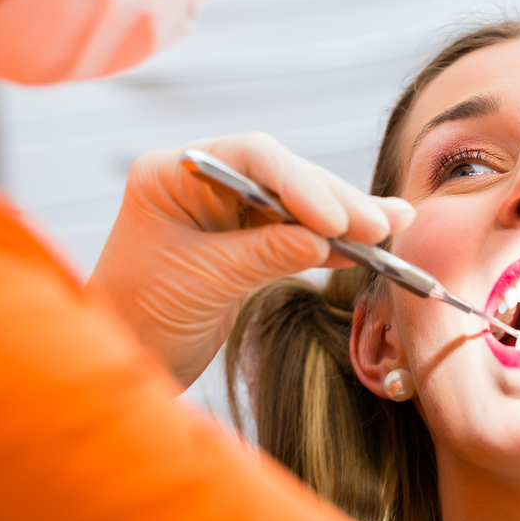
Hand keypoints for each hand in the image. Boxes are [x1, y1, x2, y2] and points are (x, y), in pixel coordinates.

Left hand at [87, 133, 414, 387]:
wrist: (126, 362)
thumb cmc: (137, 318)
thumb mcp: (202, 282)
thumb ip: (262, 254)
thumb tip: (323, 240)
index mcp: (175, 174)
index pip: (250, 158)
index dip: (298, 183)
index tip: (333, 219)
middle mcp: (205, 183)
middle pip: (283, 178)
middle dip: (333, 202)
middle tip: (378, 224)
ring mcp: (230, 213)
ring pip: (299, 206)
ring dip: (346, 218)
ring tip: (393, 223)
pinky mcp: (250, 243)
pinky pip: (299, 236)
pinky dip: (334, 244)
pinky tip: (370, 245)